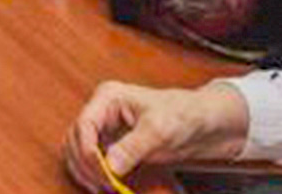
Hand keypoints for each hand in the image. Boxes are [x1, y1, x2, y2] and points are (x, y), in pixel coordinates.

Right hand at [64, 81, 248, 191]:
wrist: (205, 124)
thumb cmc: (185, 115)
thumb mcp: (160, 130)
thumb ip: (133, 147)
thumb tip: (110, 166)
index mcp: (108, 97)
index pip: (84, 124)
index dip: (87, 149)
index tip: (101, 171)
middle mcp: (102, 111)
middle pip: (76, 139)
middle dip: (87, 164)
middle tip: (105, 184)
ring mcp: (105, 129)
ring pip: (78, 152)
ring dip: (86, 172)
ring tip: (105, 188)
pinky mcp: (113, 145)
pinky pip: (92, 161)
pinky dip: (94, 175)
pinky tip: (106, 185)